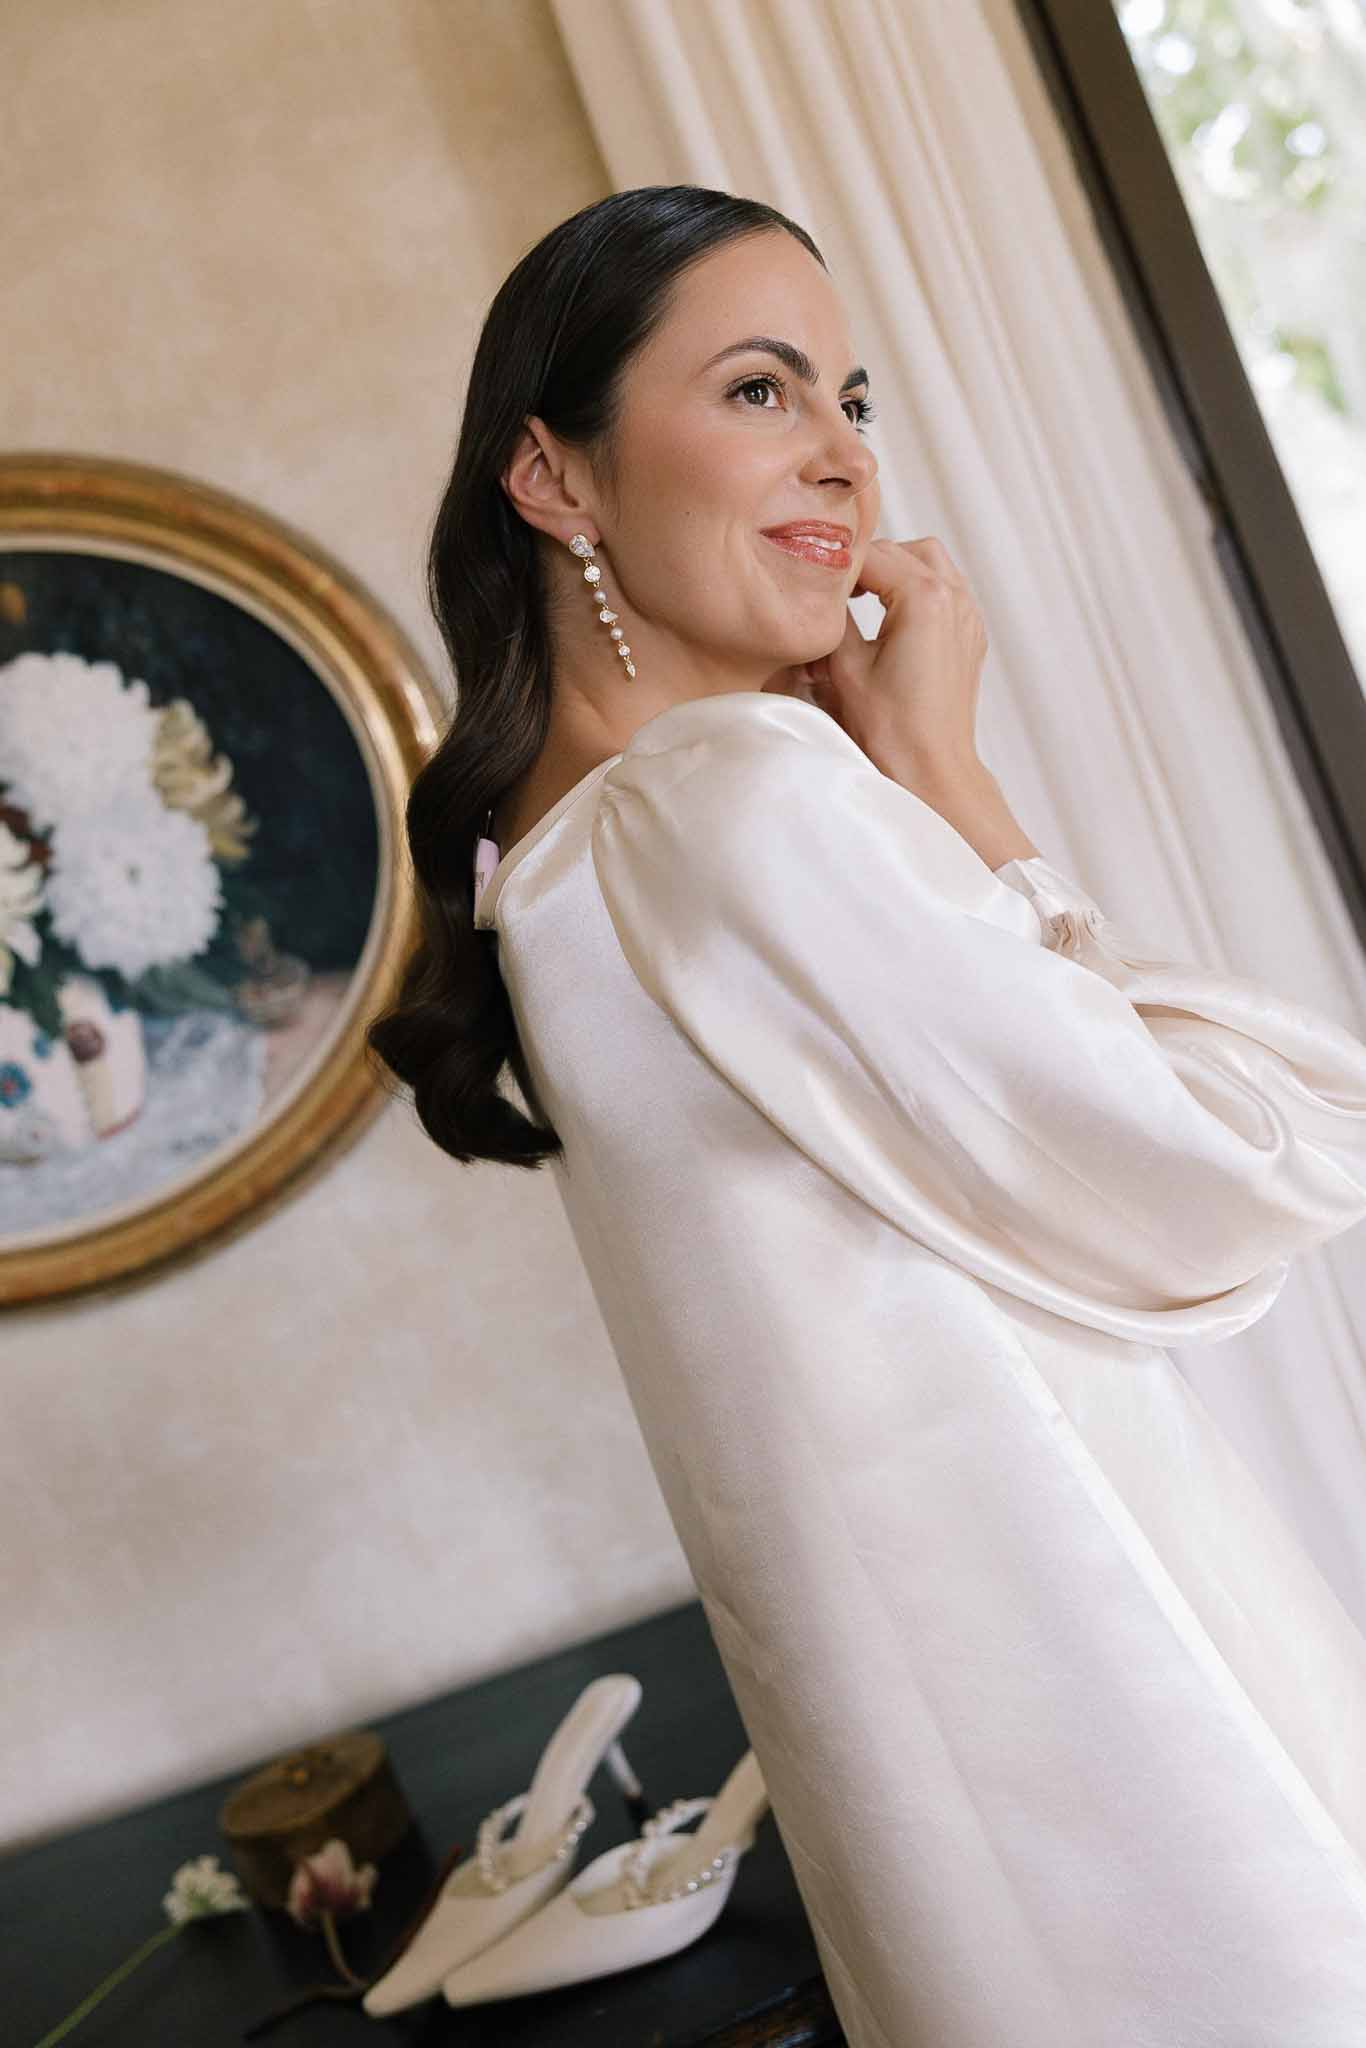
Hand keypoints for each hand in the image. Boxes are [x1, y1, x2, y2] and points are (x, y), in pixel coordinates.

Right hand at [763, 537, 988, 787]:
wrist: (931, 769)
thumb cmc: (890, 728)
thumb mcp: (845, 667)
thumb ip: (834, 617)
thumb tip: (823, 594)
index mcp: (925, 598)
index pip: (872, 554)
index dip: (837, 565)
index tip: (813, 580)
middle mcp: (954, 598)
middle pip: (902, 550)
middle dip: (867, 563)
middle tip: (836, 591)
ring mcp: (968, 616)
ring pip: (930, 563)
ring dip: (896, 571)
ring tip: (864, 599)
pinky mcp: (971, 635)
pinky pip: (946, 589)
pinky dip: (918, 590)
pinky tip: (893, 618)